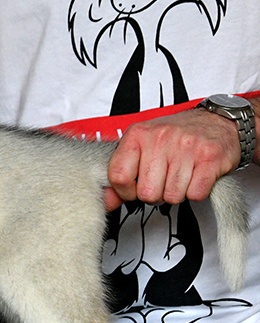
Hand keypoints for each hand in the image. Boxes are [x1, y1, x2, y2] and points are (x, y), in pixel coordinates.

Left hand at [104, 108, 240, 210]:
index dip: (126, 191)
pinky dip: (195, 192)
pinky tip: (195, 176)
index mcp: (137, 134)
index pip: (118, 176)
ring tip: (180, 176)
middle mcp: (160, 138)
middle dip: (155, 194)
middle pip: (147, 193)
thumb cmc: (175, 137)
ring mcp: (186, 147)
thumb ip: (120, 172)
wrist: (216, 121)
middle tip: (163, 180)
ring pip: (172, 197)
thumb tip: (105, 201)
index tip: (135, 187)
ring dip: (176, 193)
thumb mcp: (141, 146)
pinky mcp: (210, 158)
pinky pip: (195, 194)